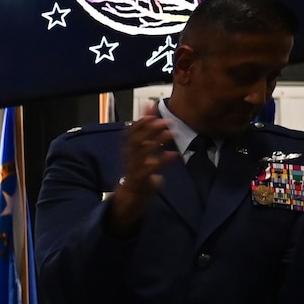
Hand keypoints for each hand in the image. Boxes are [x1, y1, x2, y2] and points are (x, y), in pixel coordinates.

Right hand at [107, 102, 177, 235]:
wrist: (132, 196)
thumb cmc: (140, 170)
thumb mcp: (142, 150)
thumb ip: (147, 131)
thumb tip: (150, 108)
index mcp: (129, 149)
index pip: (131, 131)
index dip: (140, 119)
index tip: (151, 107)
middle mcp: (129, 157)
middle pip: (135, 140)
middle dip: (149, 129)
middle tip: (165, 120)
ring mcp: (134, 168)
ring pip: (142, 153)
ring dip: (156, 142)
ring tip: (170, 133)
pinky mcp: (141, 179)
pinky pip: (151, 169)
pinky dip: (162, 161)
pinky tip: (173, 154)